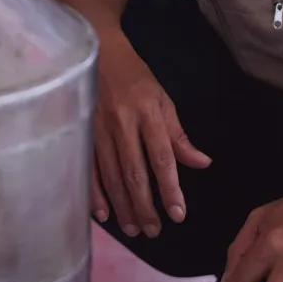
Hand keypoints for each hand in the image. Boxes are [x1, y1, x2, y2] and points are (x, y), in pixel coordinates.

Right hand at [92, 40, 211, 236]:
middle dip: (145, 206)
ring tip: (134, 229)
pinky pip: (88, 169)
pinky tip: (104, 214)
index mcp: (148, 112)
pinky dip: (95, 194)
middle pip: (135, 173)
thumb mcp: (162, 99)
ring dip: (123, 206)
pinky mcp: (80, 133)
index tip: (178, 214)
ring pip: (111, 176)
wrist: (97, 50)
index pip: (162, 158)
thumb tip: (202, 163)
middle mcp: (122, 123)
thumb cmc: (134, 77)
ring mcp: (97, 129)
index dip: (170, 188)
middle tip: (154, 231)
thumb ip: (178, 134)